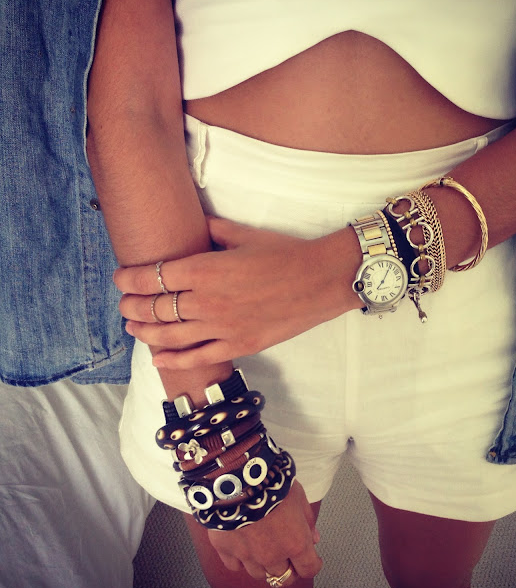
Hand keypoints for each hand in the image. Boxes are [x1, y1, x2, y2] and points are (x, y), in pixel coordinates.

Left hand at [114, 216, 360, 368]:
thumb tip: (194, 226)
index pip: (153, 277)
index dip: (129, 279)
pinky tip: (157, 358)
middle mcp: (207, 300)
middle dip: (132, 305)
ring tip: (132, 326)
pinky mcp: (239, 345)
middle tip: (124, 303)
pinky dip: (173, 360)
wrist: (321, 280)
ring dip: (144, 331)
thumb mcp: (245, 234)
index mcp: (205, 269)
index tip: (121, 279)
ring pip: (169, 335)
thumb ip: (212, 231)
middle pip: (155, 307)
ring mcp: (222, 327)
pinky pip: (198, 357)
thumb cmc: (285, 254)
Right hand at [207, 480, 321, 586]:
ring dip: (263, 564)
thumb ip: (307, 520)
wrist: (239, 477)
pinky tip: (242, 544)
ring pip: (259, 574)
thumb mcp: (298, 495)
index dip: (312, 564)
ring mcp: (248, 556)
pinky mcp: (226, 550)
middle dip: (288, 566)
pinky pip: (235, 566)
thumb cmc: (272, 482)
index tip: (310, 558)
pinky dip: (240, 559)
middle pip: (284, 576)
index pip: (309, 569)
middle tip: (285, 553)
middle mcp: (272, 555)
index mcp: (295, 542)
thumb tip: (313, 538)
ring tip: (262, 546)